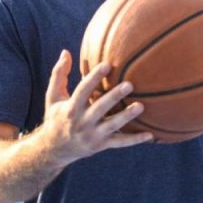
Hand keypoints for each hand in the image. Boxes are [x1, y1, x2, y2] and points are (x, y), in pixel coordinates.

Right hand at [41, 50, 152, 165]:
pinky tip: (150, 135)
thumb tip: (66, 51)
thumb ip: (59, 74)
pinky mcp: (101, 145)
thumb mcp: (52, 97)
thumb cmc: (56, 117)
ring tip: (141, 105)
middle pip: (99, 108)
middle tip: (129, 84)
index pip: (83, 91)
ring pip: (112, 126)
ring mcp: (92, 135)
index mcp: (70, 108)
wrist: (54, 150)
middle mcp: (81, 123)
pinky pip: (119, 142)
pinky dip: (134, 140)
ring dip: (126, 117)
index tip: (107, 64)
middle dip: (114, 97)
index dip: (94, 78)